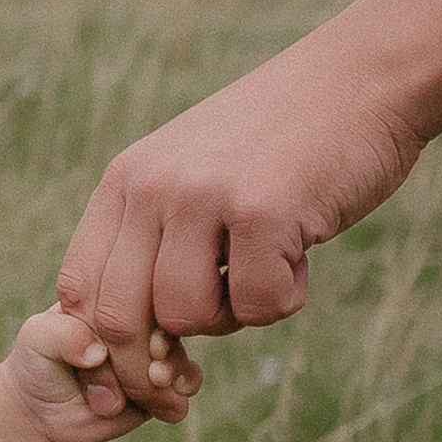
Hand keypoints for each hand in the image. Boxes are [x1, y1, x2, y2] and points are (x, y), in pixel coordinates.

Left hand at [8, 301, 201, 441]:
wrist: (44, 411)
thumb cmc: (39, 364)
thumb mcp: (36, 340)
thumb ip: (60, 335)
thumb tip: (98, 352)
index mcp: (108, 295)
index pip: (133, 293)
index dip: (134, 315)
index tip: (119, 338)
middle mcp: (137, 320)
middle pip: (164, 321)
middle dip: (158, 344)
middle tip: (150, 360)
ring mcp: (153, 351)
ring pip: (179, 350)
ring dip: (174, 366)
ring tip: (157, 379)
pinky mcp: (162, 384)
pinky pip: (188, 381)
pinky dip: (183, 386)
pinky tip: (170, 393)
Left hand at [55, 48, 424, 404]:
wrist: (364, 78)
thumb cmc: (282, 141)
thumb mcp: (193, 172)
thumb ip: (154, 235)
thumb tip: (129, 339)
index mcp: (125, 180)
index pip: (78, 287)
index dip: (105, 345)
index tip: (149, 364)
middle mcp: (151, 186)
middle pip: (119, 317)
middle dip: (157, 361)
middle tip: (203, 355)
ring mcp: (203, 196)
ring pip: (188, 318)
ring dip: (234, 318)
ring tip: (265, 268)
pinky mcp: (263, 211)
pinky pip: (258, 307)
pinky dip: (286, 297)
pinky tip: (302, 249)